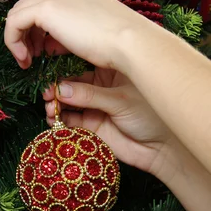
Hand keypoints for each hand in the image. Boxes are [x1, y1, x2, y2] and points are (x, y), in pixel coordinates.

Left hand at [4, 0, 156, 71]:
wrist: (129, 42)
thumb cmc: (117, 42)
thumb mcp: (87, 31)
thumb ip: (65, 31)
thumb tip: (47, 43)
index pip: (43, 2)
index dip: (35, 28)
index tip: (41, 50)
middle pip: (28, 6)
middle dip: (25, 34)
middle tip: (31, 57)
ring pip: (18, 14)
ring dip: (18, 39)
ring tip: (27, 60)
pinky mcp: (45, 8)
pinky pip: (14, 23)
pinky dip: (13, 42)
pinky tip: (25, 59)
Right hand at [44, 69, 181, 181]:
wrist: (164, 148)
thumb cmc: (151, 115)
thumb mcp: (119, 100)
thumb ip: (89, 95)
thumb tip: (60, 90)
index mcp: (111, 70)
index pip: (81, 62)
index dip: (63, 64)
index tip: (47, 66)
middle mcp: (100, 85)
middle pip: (70, 82)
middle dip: (56, 87)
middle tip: (46, 91)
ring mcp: (95, 105)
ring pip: (67, 101)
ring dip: (56, 103)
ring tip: (50, 106)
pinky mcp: (91, 125)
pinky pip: (69, 120)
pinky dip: (59, 119)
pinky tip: (54, 118)